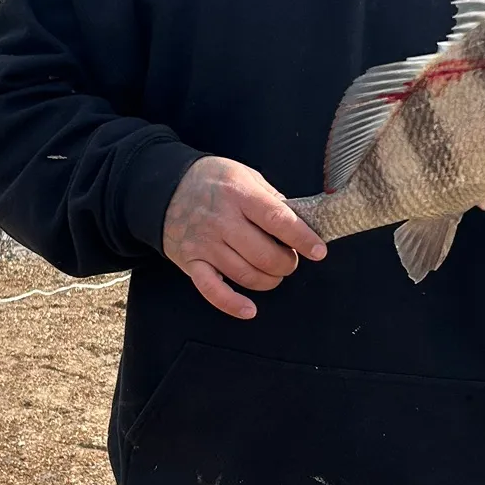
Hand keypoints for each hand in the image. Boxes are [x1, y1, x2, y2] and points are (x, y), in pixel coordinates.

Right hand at [162, 156, 326, 319]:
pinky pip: (212, 290)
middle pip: (264, 254)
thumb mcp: (245, 175)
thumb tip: (299, 221)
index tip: (318, 251)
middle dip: (286, 263)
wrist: (165, 187)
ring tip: (274, 273)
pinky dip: (232, 304)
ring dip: (268, 280)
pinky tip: (250, 310)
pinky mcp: (191, 262)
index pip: (277, 220)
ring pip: (245, 274)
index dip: (302, 238)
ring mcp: (205, 244)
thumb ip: (271, 198)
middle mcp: (222, 220)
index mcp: (239, 194)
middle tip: (290, 260)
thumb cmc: (213, 180)